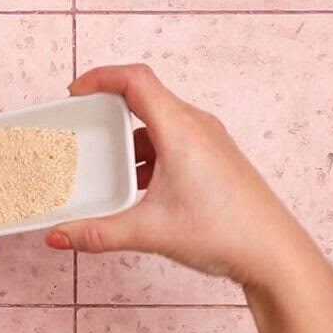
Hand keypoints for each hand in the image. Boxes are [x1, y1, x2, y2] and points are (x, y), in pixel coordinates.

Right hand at [45, 64, 317, 286]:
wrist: (275, 255)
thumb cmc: (225, 233)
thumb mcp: (150, 232)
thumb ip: (97, 233)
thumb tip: (57, 236)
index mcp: (180, 130)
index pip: (135, 79)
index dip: (100, 77)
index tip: (74, 93)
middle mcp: (196, 126)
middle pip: (143, 98)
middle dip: (107, 112)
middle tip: (82, 129)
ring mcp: (209, 141)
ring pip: (157, 122)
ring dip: (128, 137)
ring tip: (106, 165)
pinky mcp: (214, 158)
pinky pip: (172, 140)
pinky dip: (147, 154)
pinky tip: (137, 186)